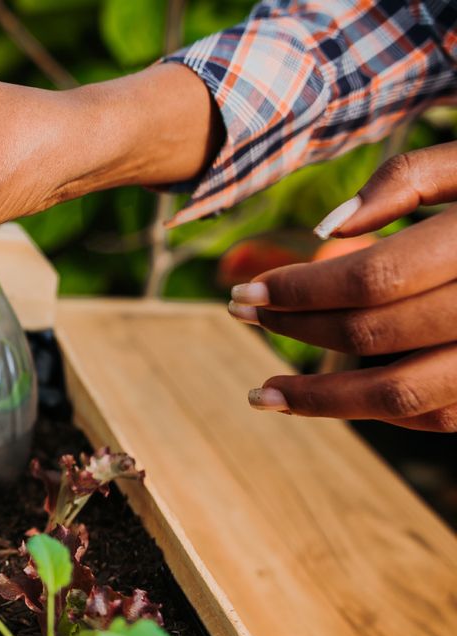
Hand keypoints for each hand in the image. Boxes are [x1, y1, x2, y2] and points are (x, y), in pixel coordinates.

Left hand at [227, 142, 456, 431]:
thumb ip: (408, 180)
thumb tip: (326, 232)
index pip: (370, 280)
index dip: (298, 290)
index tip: (244, 292)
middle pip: (375, 336)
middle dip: (295, 330)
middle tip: (239, 315)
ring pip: (404, 398)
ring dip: (323, 400)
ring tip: (263, 393)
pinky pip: (442, 415)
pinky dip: (380, 409)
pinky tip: (333, 395)